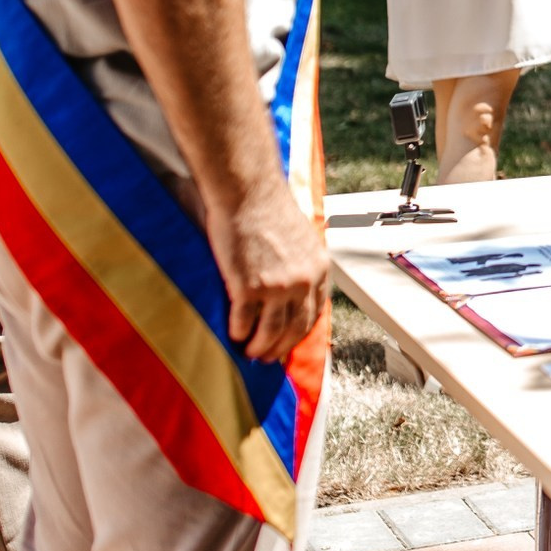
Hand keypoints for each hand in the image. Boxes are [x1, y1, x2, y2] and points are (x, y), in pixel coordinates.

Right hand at [210, 182, 329, 362]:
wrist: (247, 192)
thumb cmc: (267, 208)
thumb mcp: (300, 238)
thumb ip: (300, 262)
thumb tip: (293, 283)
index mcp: (318, 269)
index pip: (315, 313)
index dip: (301, 333)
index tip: (290, 342)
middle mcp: (302, 281)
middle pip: (295, 328)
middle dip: (281, 348)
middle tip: (268, 358)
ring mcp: (277, 286)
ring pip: (270, 332)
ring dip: (259, 348)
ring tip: (249, 353)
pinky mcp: (249, 287)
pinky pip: (244, 321)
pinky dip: (238, 333)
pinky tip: (232, 335)